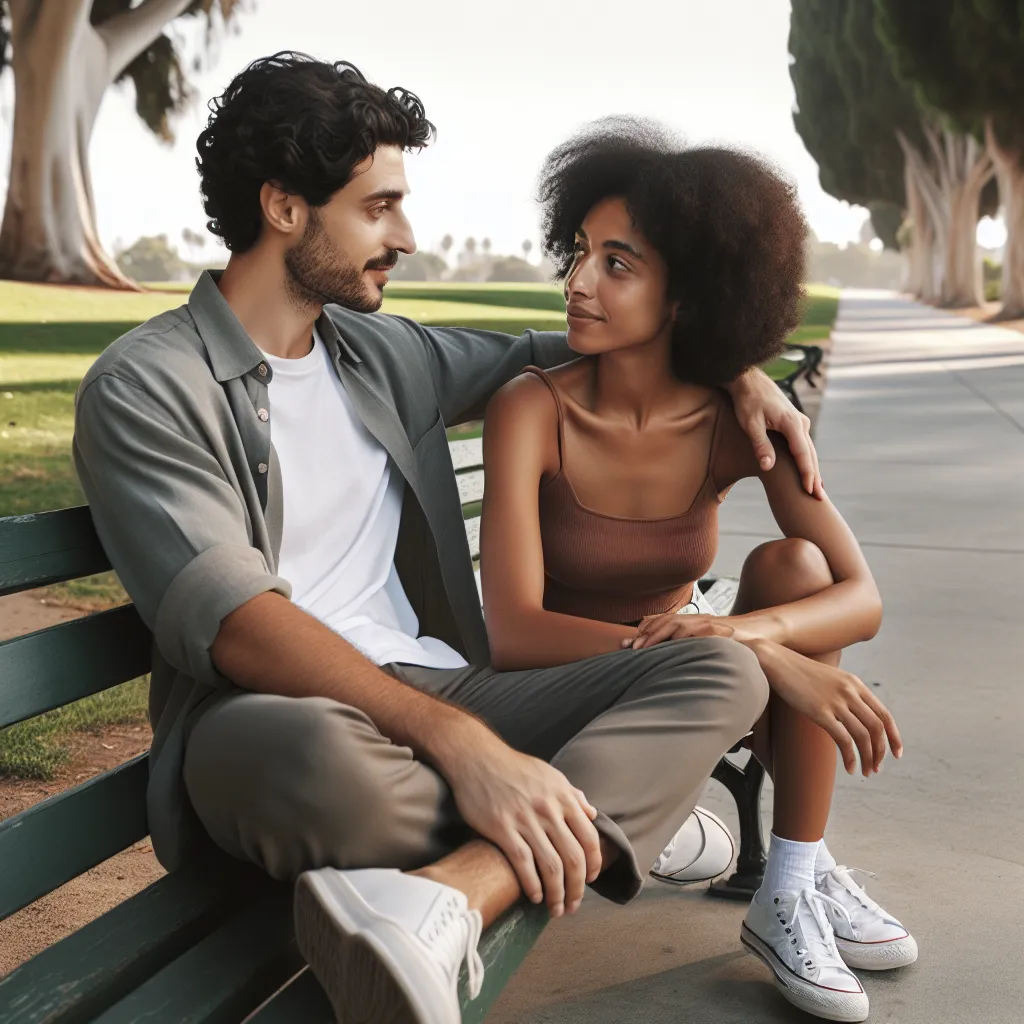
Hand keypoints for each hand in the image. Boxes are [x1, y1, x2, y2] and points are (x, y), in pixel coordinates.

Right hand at [440, 722, 601, 916]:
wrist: (476, 757)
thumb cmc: (513, 767)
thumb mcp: (549, 774)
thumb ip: (572, 795)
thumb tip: (592, 813)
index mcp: (563, 797)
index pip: (589, 839)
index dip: (593, 865)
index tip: (590, 880)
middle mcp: (549, 810)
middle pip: (574, 859)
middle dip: (577, 889)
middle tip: (573, 905)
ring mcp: (526, 820)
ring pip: (551, 867)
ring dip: (557, 894)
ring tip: (555, 909)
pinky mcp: (502, 828)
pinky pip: (523, 863)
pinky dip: (533, 885)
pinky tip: (535, 896)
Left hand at [624, 612, 757, 648]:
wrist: (758, 637)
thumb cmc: (731, 645)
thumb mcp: (704, 645)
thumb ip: (686, 649)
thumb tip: (665, 664)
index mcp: (690, 623)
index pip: (661, 621)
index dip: (644, 631)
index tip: (629, 645)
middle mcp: (696, 620)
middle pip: (664, 621)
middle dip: (645, 634)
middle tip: (632, 649)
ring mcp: (707, 623)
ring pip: (676, 624)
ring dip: (658, 635)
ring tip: (645, 648)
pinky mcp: (719, 630)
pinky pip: (697, 632)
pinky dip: (683, 637)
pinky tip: (673, 646)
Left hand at [726, 367, 822, 498]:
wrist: (747, 379)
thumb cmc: (746, 401)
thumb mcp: (750, 424)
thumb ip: (760, 445)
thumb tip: (768, 467)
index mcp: (791, 423)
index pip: (803, 454)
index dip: (806, 474)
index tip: (809, 491)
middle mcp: (800, 422)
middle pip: (810, 454)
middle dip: (814, 477)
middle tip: (819, 499)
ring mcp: (799, 422)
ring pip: (809, 450)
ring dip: (812, 469)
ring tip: (817, 489)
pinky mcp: (794, 423)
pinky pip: (803, 445)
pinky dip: (807, 459)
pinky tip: (809, 471)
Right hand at [750, 639, 902, 775]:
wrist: (775, 661)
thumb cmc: (797, 672)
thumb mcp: (829, 678)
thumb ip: (844, 693)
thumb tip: (851, 714)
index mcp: (855, 684)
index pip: (884, 715)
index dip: (894, 737)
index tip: (896, 753)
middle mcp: (850, 692)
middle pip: (877, 728)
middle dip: (881, 752)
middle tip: (877, 768)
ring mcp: (836, 701)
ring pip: (863, 736)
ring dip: (868, 758)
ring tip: (865, 772)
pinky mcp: (820, 711)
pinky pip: (844, 740)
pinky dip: (851, 757)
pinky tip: (849, 768)